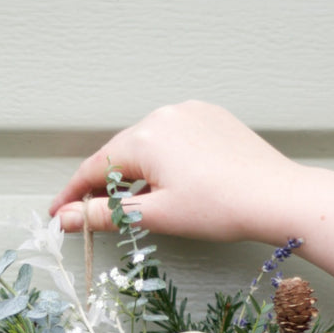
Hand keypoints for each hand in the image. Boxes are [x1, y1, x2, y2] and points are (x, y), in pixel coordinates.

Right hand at [49, 101, 298, 242]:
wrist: (275, 197)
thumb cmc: (220, 207)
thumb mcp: (155, 215)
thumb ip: (106, 215)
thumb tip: (68, 219)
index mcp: (146, 137)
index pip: (95, 167)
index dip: (73, 194)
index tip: (58, 213)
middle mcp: (165, 116)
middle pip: (120, 154)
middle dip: (103, 185)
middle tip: (89, 215)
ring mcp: (190, 113)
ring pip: (147, 147)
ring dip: (133, 174)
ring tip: (130, 206)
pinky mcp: (211, 119)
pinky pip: (173, 140)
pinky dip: (161, 162)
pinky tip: (165, 186)